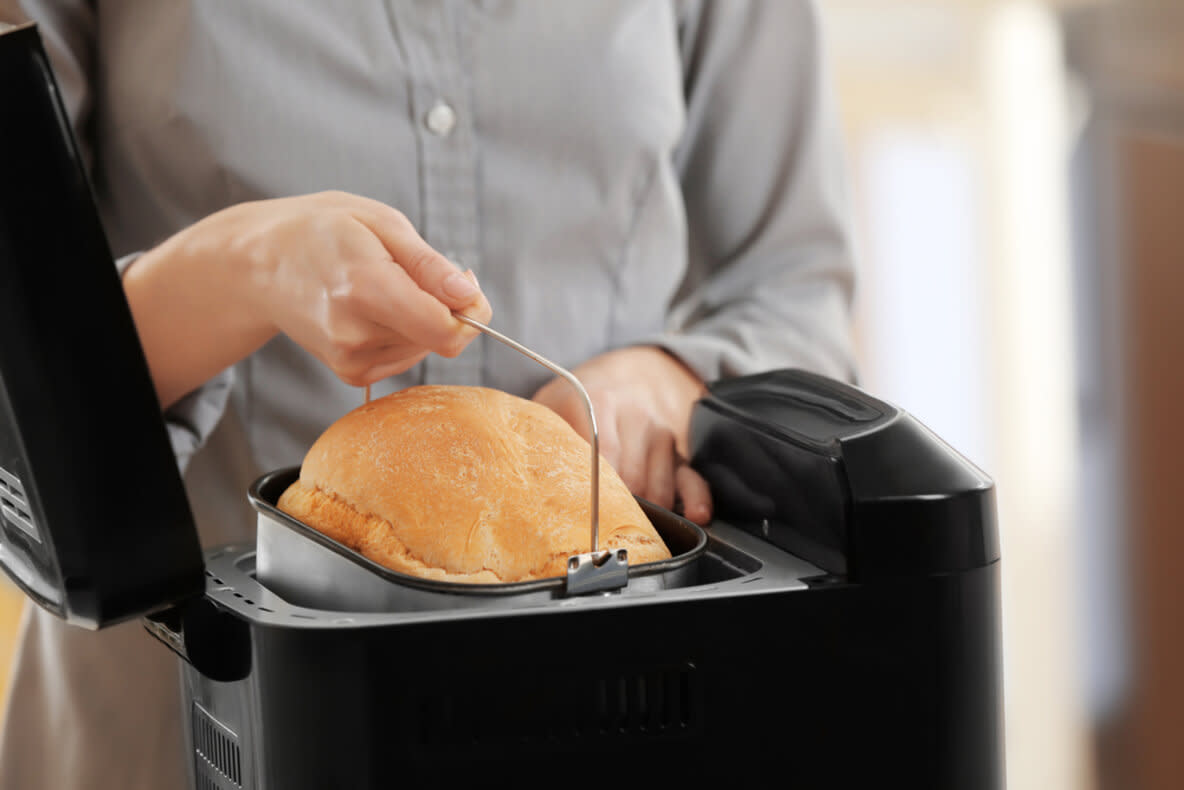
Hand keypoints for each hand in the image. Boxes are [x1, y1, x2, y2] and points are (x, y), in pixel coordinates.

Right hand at [125, 191, 490, 405]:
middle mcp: (356, 334)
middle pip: (441, 339)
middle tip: (410, 269)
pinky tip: (373, 308)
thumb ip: (430, 266)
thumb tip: (469, 296)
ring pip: (425, 348)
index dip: (473, 312)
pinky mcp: (350, 373)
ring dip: (421, 319)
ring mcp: (350, 359)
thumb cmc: (322, 231)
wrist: (260, 263)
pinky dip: (403, 333)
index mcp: (366, 289)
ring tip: (381, 284)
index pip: (447, 331)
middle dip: (446, 307)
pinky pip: (405, 358)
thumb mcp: (381, 223)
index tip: (465, 284)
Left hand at [532, 347, 711, 524]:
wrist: (628, 373)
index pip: (598, 456)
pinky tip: (693, 515)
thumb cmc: (580, 399)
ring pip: (656, 486)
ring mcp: (660, 435)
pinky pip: (692, 477)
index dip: (589, 493)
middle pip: (627, 479)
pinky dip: (696, 498)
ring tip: (621, 534)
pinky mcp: (679, 452)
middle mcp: (635, 417)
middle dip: (611, 511)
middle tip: (590, 536)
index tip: (577, 520)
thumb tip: (506, 466)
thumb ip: (534, 432)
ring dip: (642, 514)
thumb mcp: (550, 403)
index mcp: (598, 403)